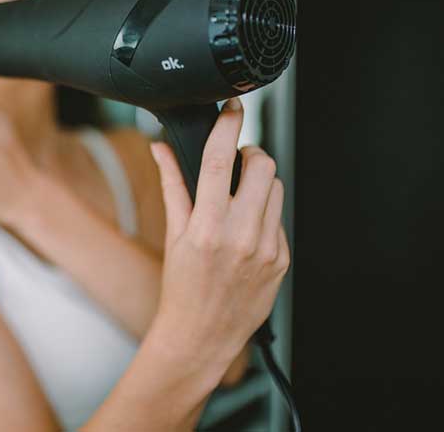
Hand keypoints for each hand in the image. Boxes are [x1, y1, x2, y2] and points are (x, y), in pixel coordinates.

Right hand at [148, 97, 289, 379]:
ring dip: (260, 183)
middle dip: (250, 154)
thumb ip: (172, 186)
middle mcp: (241, 235)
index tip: (233, 107)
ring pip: (275, 189)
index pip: (219, 160)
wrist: (201, 335)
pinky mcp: (282, 259)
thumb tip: (161, 149)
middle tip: (236, 163)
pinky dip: (265, 214)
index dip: (228, 125)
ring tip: (240, 200)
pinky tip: (247, 230)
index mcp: (207, 226)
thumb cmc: (181, 288)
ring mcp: (266, 248)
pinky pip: (280, 218)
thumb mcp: (173, 235)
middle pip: (262, 166)